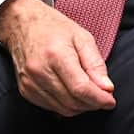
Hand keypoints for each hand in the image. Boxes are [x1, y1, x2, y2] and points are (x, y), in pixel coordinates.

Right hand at [0, 0, 116, 116]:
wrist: (22, 24)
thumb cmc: (54, 28)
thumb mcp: (82, 37)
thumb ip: (95, 64)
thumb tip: (106, 88)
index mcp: (56, 55)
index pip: (80, 88)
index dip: (98, 99)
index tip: (110, 101)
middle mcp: (39, 71)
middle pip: (72, 102)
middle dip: (92, 103)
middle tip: (102, 96)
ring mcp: (30, 82)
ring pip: (63, 109)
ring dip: (80, 106)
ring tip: (88, 93)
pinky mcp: (25, 90)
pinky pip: (51, 108)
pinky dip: (66, 105)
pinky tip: (72, 93)